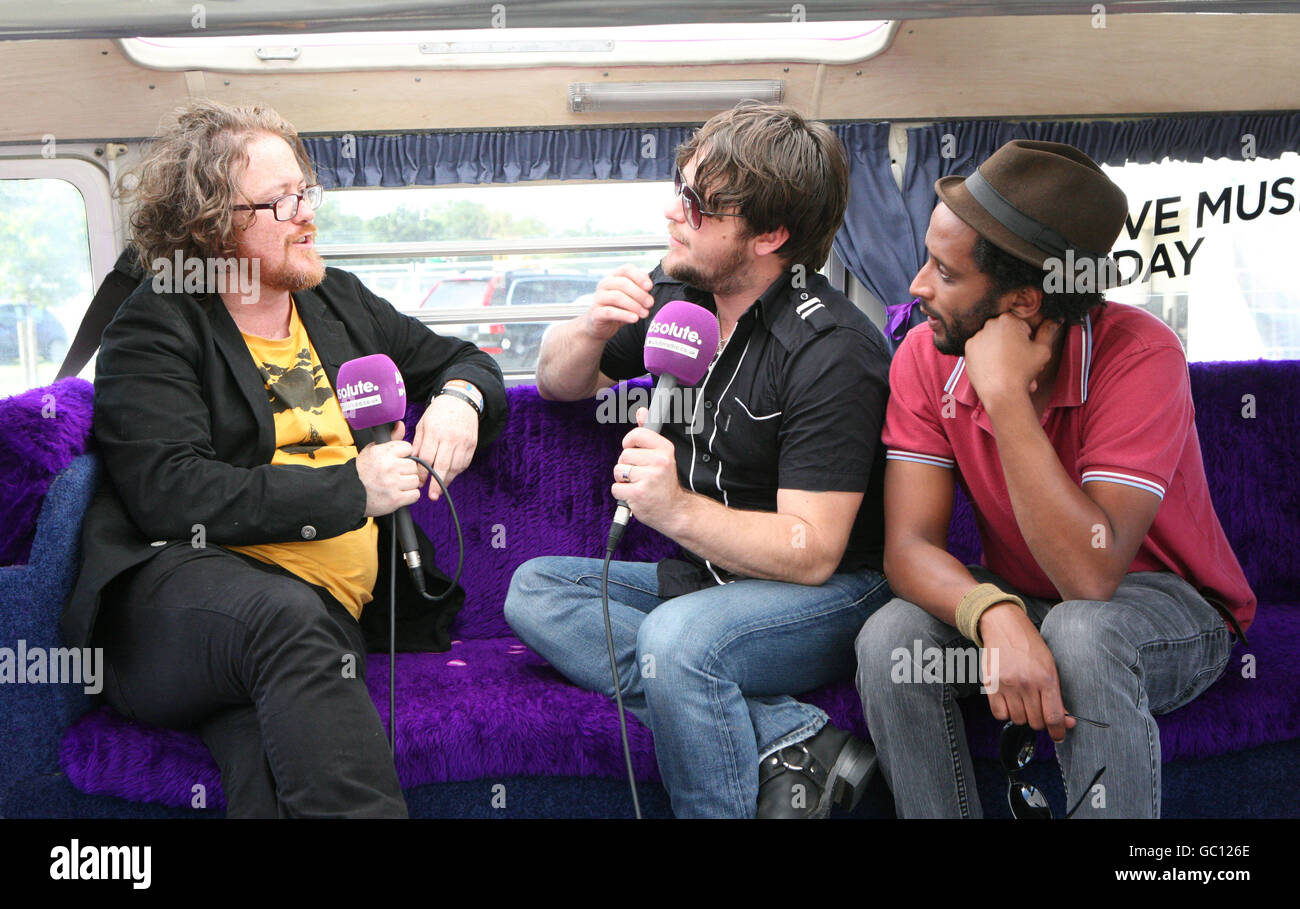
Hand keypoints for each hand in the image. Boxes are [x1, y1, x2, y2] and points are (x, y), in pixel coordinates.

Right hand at [356, 420, 420, 516]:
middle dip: (406, 470)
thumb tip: (401, 425)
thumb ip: (391, 438)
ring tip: (396, 484)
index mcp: (383, 452)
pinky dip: (409, 496)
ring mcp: (393, 483)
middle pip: (413, 465)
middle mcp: (388, 467)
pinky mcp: (395, 499)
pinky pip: (415, 495)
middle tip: (396, 474)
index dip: (404, 455)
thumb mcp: (372, 450)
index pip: (408, 448)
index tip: (397, 461)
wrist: (348, 494)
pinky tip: (399, 493)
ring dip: (408, 484)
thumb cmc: (362, 471)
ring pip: (415, 480)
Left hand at [411, 393, 480, 499]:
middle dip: (437, 483)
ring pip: (456, 467)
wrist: (461, 400)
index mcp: (435, 432)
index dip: (423, 472)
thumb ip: (418, 443)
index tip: (419, 482)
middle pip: (443, 465)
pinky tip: (450, 475)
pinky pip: (465, 462)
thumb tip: (413, 461)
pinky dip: (457, 471)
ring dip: (448, 479)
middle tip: (432, 496)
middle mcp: (450, 438)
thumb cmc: (439, 412)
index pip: (427, 458)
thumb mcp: (423, 424)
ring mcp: (463, 442)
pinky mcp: (472, 444)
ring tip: (441, 487)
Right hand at [582, 265, 654, 341]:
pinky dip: (625, 315)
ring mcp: (598, 298)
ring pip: (617, 297)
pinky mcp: (596, 313)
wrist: (601, 325)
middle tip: (650, 303)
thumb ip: (639, 289)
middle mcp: (604, 284)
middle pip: (623, 283)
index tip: (650, 287)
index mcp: (613, 277)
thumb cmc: (619, 308)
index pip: (626, 269)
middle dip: (640, 294)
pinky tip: (635, 319)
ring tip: (645, 313)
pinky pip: (610, 312)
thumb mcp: (630, 297)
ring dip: (634, 305)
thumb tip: (648, 285)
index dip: (639, 276)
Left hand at [609, 407, 686, 533]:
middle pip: (623, 455)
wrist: (674, 511)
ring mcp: (649, 478)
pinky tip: (635, 496)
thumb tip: (641, 411)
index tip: (633, 451)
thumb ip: (648, 434)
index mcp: (665, 449)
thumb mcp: (661, 455)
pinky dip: (621, 494)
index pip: (637, 434)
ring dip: (623, 481)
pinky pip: (616, 488)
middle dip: (626, 466)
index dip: (629, 443)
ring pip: (618, 471)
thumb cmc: (664, 483)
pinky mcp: (639, 493)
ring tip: (638, 485)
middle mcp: (660, 461)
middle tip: (640, 475)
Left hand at [963, 314, 1061, 408]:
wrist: (1001, 393)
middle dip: (1015, 347)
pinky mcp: (968, 351)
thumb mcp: (1043, 350)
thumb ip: (1048, 332)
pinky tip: (998, 370)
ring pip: (994, 343)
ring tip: (1011, 370)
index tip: (1027, 351)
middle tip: (1021, 363)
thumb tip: (1054, 320)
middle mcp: (988, 325)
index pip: (1021, 326)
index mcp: (1007, 320)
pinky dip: (989, 359)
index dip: (1028, 340)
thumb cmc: (1023, 371)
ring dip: (1003, 354)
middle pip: (1006, 334)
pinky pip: (982, 352)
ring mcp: (976, 338)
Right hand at [979, 602, 1076, 742]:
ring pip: (1018, 719)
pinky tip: (1010, 701)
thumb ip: (1057, 696)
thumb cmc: (1030, 646)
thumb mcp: (1050, 667)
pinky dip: (1006, 713)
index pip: (1054, 717)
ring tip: (1023, 701)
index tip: (1058, 736)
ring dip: (1023, 716)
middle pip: (1036, 722)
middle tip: (1039, 710)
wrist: (1004, 626)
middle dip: (1040, 721)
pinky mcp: (990, 685)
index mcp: (1046, 678)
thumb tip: (1065, 722)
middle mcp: (1026, 683)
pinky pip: (999, 714)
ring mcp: (1006, 685)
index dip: (1058, 732)